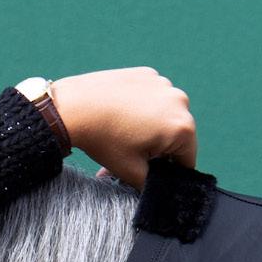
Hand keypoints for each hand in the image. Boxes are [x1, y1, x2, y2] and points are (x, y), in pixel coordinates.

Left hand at [47, 68, 196, 189]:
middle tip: (133, 154)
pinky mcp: (147, 74)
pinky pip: (153, 98)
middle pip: (178, 136)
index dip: (169, 171)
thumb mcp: (133, 173)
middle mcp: (180, 101)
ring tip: (124, 134)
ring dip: (152, 128)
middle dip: (159, 148)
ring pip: (165, 116)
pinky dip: (143, 108)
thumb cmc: (104, 140)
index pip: (187, 160)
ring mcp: (163, 84)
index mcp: (182, 127)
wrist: (74, 107)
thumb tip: (161, 188)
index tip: (150, 171)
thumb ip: (155, 185)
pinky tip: (121, 115)